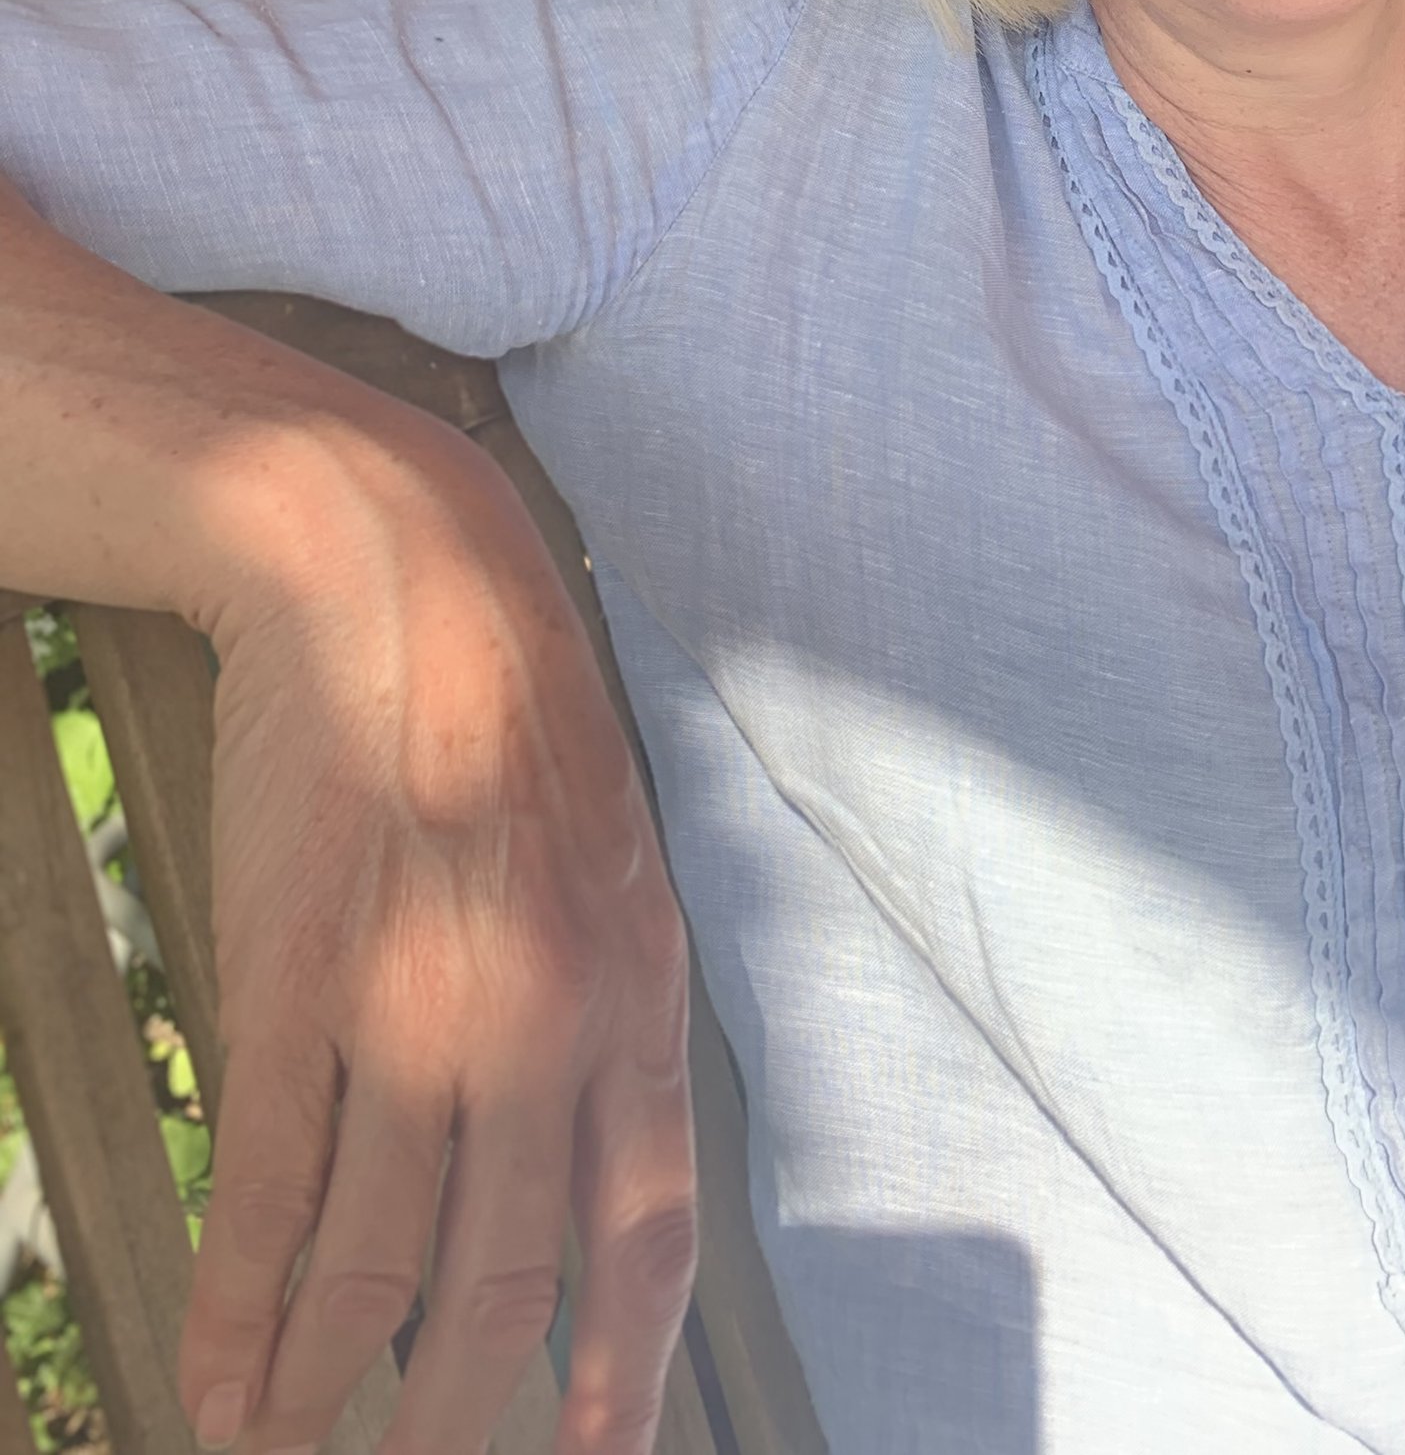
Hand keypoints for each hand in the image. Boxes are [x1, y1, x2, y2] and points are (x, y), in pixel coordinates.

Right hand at [177, 416, 696, 1454]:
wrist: (392, 572)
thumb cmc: (500, 715)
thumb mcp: (605, 861)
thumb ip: (600, 1011)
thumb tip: (579, 1167)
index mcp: (638, 988)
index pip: (646, 1235)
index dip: (619, 1377)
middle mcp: (543, 1015)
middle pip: (502, 1287)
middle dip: (455, 1422)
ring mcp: (414, 1004)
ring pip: (375, 1269)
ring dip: (321, 1393)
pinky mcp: (295, 984)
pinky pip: (272, 1196)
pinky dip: (239, 1318)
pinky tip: (219, 1390)